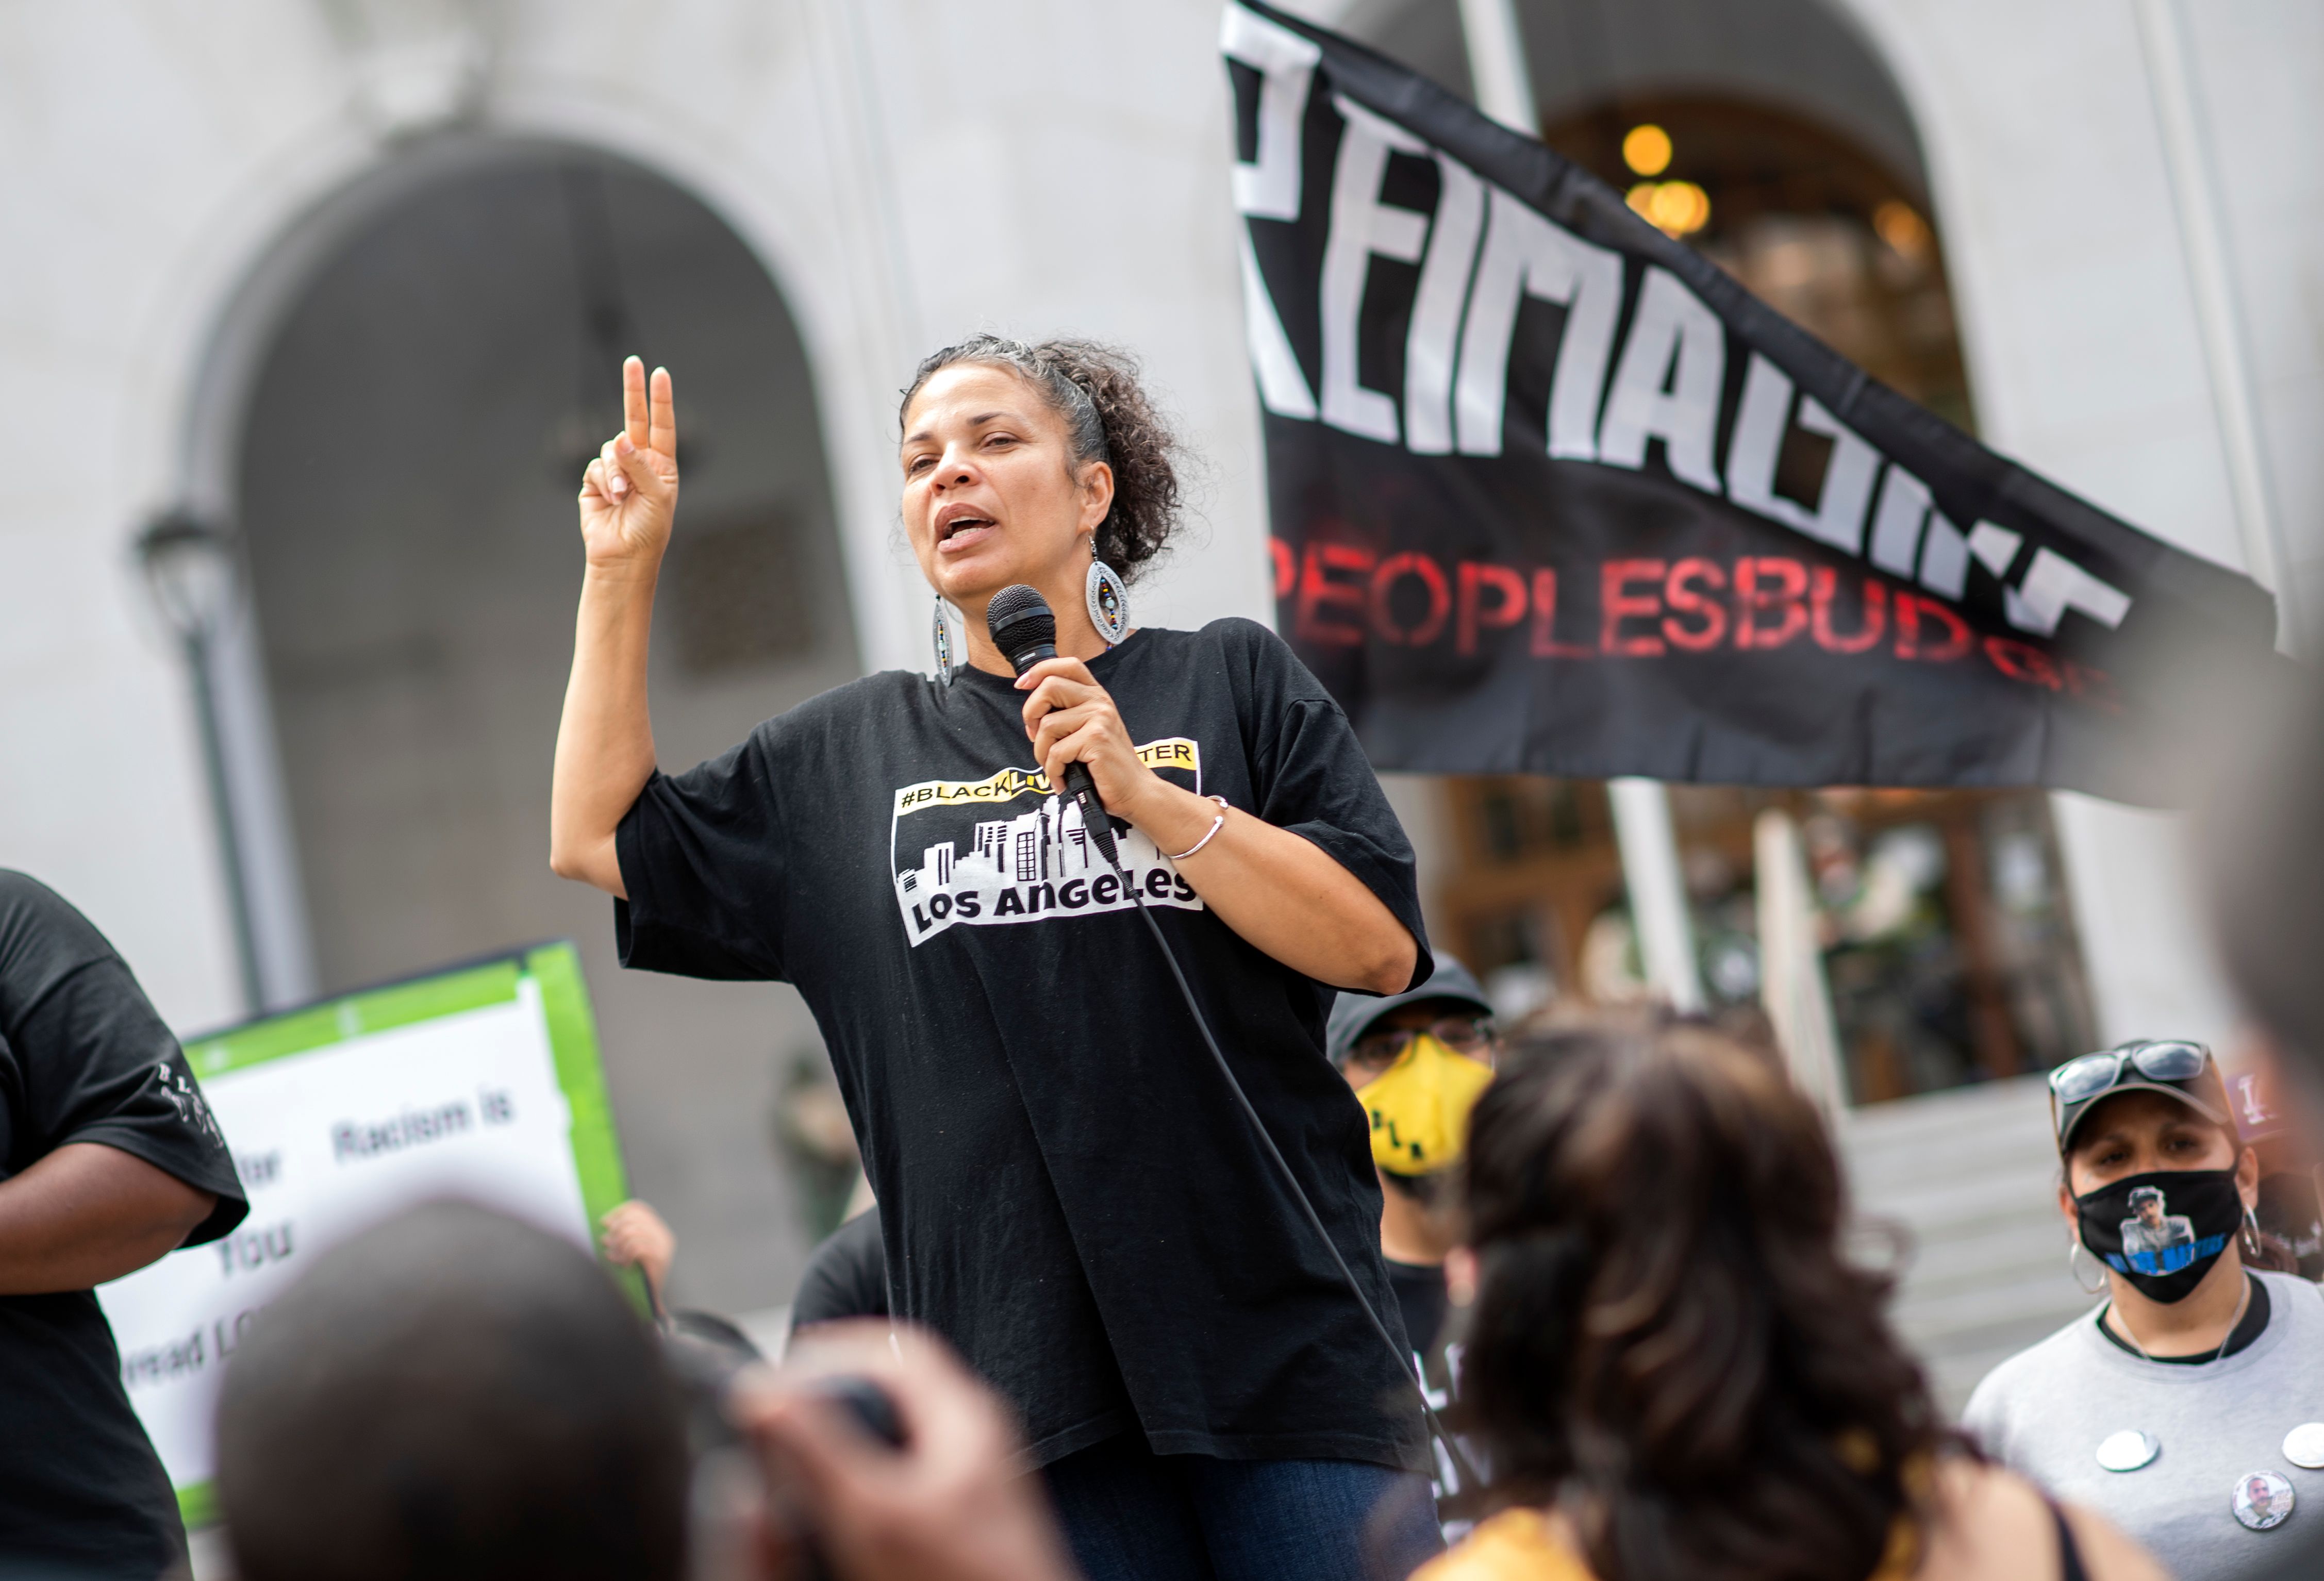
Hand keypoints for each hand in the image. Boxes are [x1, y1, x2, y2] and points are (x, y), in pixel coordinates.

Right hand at [577, 357, 679, 574]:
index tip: (660, 373)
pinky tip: (611, 499)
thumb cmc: (649, 529)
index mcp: (662, 464)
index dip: (660, 399)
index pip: (662, 425)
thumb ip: (639, 465)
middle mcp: (639, 462)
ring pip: (611, 449)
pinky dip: (604, 480)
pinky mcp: (595, 479)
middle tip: (633, 362)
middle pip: (634, 418)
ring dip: (617, 471)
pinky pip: (596, 466)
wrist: (624, 556)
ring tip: (623, 496)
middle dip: (632, 391)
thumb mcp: (655, 496)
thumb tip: (620, 437)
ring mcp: (617, 469)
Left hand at [599, 1199, 675, 1301]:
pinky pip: (635, 1247)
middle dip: (615, 1230)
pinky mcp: (659, 1258)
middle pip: (632, 1218)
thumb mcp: (631, 1251)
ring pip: (631, 1232)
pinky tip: (624, 1265)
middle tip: (607, 1243)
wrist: (652, 1299)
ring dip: (617, 1245)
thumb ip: (622, 1236)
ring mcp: (663, 1246)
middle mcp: (663, 1235)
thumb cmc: (639, 1275)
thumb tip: (605, 1224)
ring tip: (614, 1256)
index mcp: (658, 1229)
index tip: (604, 1221)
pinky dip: (625, 1255)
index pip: (638, 1208)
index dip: (619, 1212)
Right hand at [731, 1322, 1076, 1580]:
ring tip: (803, 1457)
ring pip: (900, 1436)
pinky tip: (841, 1508)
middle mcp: (975, 1442)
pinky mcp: (963, 1522)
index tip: (786, 1365)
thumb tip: (764, 1393)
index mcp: (966, 1419)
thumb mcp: (875, 1511)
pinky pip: (907, 1478)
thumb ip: (818, 1448)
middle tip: (786, 1410)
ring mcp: (972, 1483)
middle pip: (896, 1389)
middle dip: (836, 1393)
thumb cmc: (966, 1580)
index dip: (836, 1345)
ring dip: (848, 1439)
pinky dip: (865, 1480)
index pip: (897, 1347)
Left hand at [1015, 656, 1167, 818]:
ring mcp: (1099, 718)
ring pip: (1047, 725)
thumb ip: (1067, 714)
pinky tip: (1062, 780)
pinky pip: (1056, 752)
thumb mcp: (1088, 730)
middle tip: (1034, 737)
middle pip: (1049, 687)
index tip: (1022, 685)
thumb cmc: (1105, 765)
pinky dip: (1053, 771)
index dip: (1040, 670)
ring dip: (1041, 753)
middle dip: (1030, 714)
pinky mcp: (1096, 739)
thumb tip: (1032, 711)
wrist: (1134, 790)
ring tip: (1054, 767)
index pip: (1068, 665)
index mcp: (1096, 695)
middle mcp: (1099, 701)